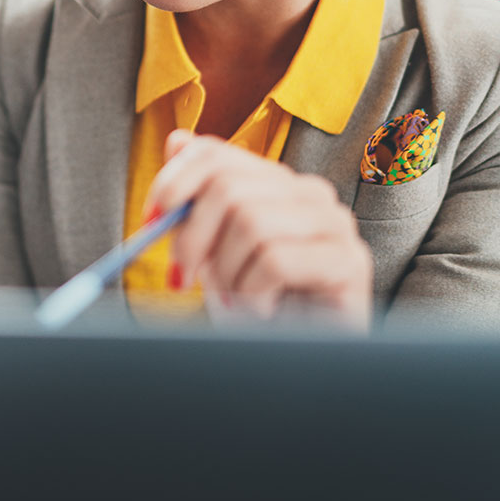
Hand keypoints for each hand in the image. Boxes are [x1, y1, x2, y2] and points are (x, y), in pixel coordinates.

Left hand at [143, 129, 373, 327]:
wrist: (301, 359)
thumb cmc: (259, 303)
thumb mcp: (216, 248)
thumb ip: (199, 200)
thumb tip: (176, 141)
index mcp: (275, 182)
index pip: (215, 152)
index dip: (174, 182)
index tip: (151, 221)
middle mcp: (309, 192)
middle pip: (228, 187)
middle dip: (193, 236)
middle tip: (183, 277)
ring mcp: (335, 224)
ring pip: (251, 222)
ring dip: (227, 273)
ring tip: (236, 300)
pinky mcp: (348, 261)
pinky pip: (276, 260)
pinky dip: (254, 293)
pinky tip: (262, 310)